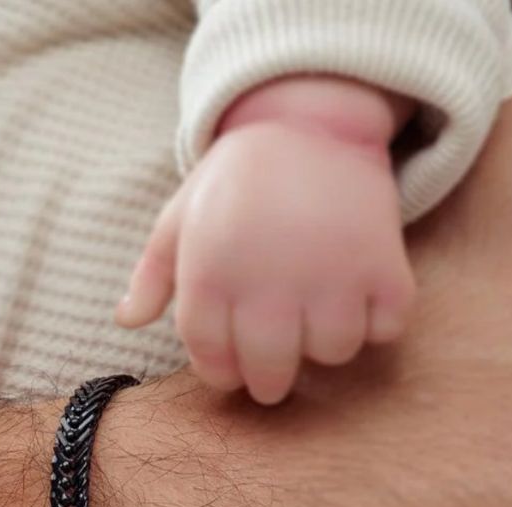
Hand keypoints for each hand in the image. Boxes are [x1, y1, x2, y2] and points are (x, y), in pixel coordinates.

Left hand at [116, 121, 415, 403]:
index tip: (232, 371)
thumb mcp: (179, 219)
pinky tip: (360, 299)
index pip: (212, 360)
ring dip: (325, 346)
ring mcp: (329, 271)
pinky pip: (386, 326)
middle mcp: (268, 279)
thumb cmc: (235, 181)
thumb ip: (151, 275)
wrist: (309, 119)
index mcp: (211, 273)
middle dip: (269, 382)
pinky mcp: (383, 262)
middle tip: (274, 374)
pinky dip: (378, 321)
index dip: (222, 374)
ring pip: (332, 352)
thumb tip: (125, 321)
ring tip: (317, 321)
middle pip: (270, 370)